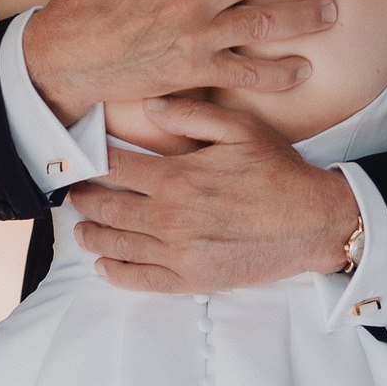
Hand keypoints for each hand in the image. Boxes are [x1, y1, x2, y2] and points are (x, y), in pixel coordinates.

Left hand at [71, 99, 360, 293]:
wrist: (313, 222)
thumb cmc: (279, 172)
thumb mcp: (240, 128)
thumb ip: (192, 114)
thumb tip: (151, 105)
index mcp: (177, 177)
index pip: (114, 168)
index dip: (90, 163)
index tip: (78, 161)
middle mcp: (170, 217)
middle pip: (107, 207)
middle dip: (83, 199)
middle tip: (73, 194)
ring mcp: (178, 252)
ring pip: (117, 244)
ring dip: (92, 234)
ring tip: (82, 227)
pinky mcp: (191, 280)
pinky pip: (140, 280)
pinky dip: (115, 273)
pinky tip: (104, 265)